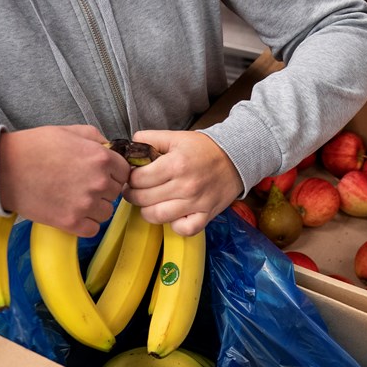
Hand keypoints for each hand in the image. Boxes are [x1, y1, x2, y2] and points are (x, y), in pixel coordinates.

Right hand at [0, 125, 129, 236]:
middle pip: (115, 192)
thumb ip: (94, 138)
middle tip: (81, 184)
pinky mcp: (71, 222)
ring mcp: (85, 204)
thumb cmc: (32, 147)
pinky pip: (92, 229)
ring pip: (106, 212)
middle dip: (103, 189)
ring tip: (74, 198)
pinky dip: (85, 224)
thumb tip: (110, 147)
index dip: (112, 172)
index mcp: (100, 158)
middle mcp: (98, 182)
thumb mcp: (67, 131)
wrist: (2, 170)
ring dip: (95, 207)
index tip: (101, 173)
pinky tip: (72, 212)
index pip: (124, 171)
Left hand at [124, 130, 243, 236]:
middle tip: (136, 190)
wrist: (236, 158)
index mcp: (175, 164)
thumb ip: (149, 138)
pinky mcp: (206, 215)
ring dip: (148, 211)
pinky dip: (175, 226)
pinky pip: (184, 230)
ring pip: (157, 216)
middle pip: (143, 199)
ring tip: (150, 203)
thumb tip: (130, 147)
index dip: (130, 178)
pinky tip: (173, 215)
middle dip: (134, 194)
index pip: (138, 179)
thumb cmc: (204, 149)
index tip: (132, 177)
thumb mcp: (176, 137)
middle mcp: (185, 186)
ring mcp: (196, 203)